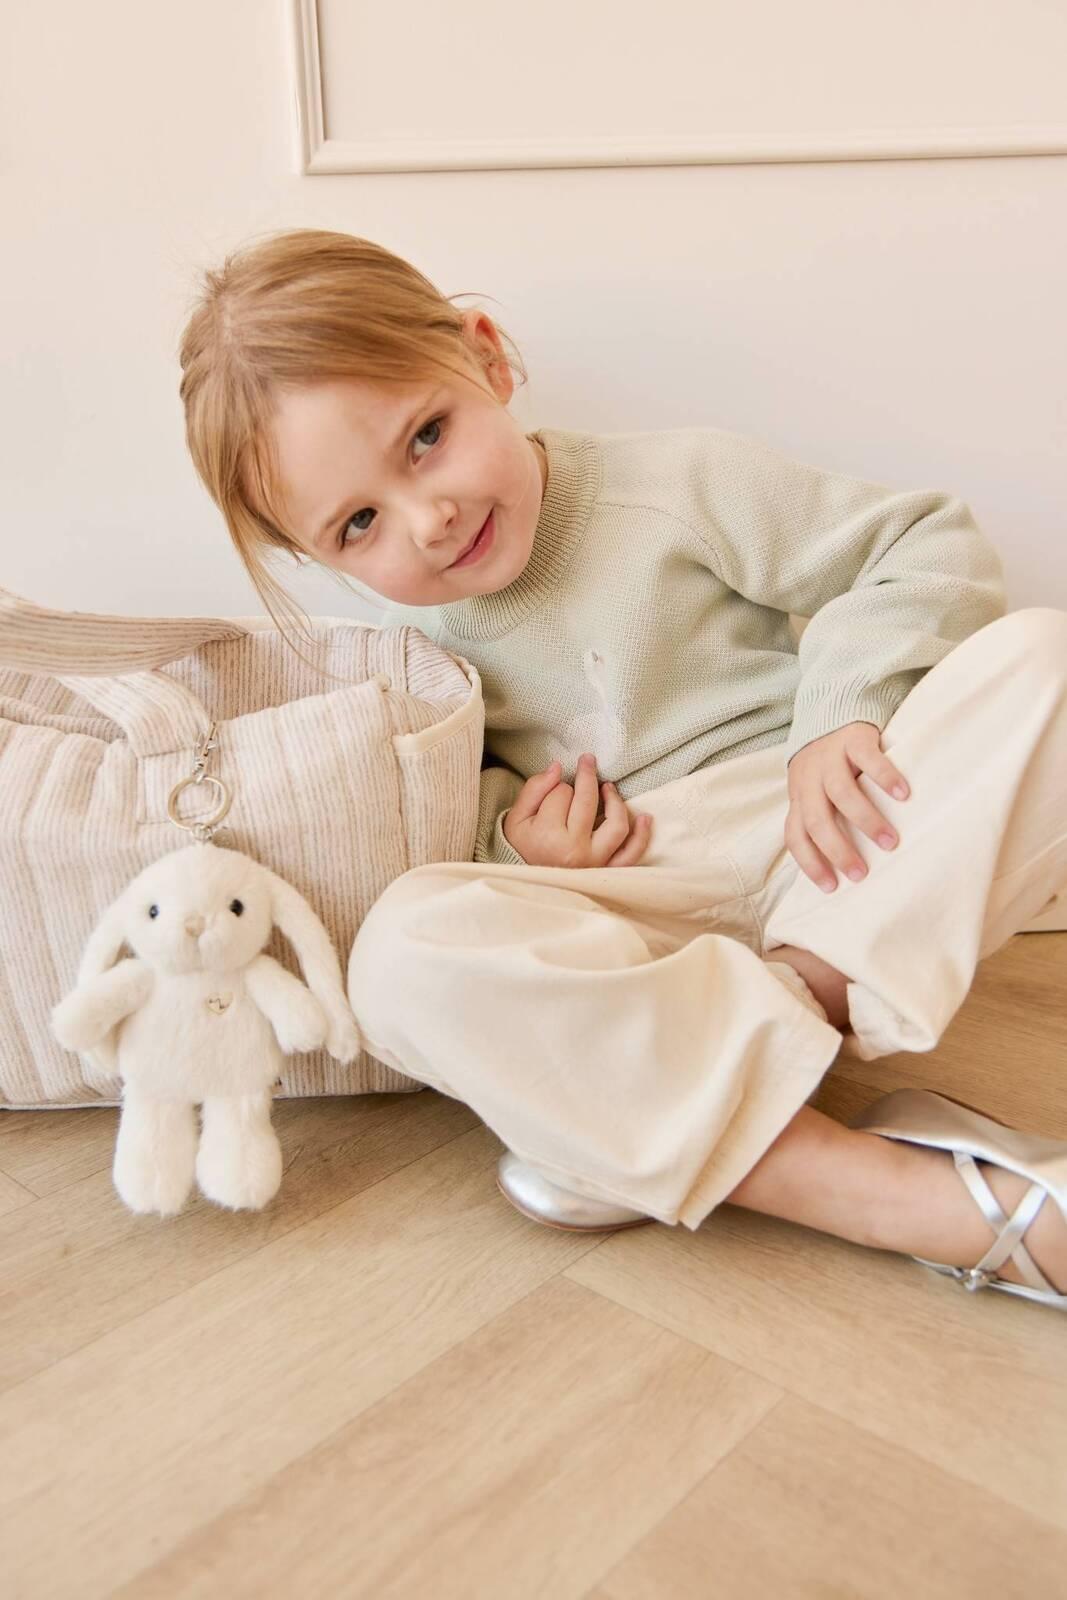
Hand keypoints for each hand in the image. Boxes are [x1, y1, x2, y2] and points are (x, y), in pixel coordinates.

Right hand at [503, 754, 651, 867]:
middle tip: (587, 761)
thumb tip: (558, 767)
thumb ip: (535, 788)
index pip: (562, 794)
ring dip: (615, 800)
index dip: (558, 786)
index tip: (553, 794)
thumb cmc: (522, 847)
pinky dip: (641, 836)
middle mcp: (574, 850)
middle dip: (587, 777)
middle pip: (588, 802)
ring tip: (608, 787)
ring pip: (616, 825)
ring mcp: (594, 862)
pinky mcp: (607, 870)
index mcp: (548, 836)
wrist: (527, 883)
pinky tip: (645, 817)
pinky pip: (631, 854)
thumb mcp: (517, 818)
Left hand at [786, 722, 908, 892]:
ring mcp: (829, 756)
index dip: (809, 862)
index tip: (831, 887)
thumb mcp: (816, 788)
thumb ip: (823, 815)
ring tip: (890, 842)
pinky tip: (903, 796)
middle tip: (861, 874)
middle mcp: (809, 778)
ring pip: (841, 792)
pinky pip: (868, 758)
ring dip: (866, 820)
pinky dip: (885, 778)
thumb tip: (843, 864)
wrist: (834, 704)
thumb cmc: (830, 761)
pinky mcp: (853, 737)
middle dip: (838, 850)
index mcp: (798, 795)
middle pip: (816, 819)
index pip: (795, 835)